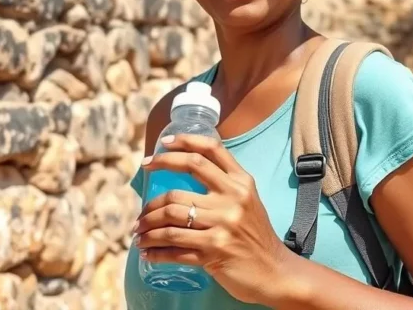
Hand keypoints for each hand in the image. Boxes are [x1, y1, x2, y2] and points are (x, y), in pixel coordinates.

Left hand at [133, 134, 292, 305]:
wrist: (273, 271)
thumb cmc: (255, 235)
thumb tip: (184, 170)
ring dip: (147, 225)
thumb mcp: (248, 201)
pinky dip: (155, 250)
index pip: (210, 150)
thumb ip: (224, 185)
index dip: (183, 142)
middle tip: (139, 197)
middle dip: (153, 187)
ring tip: (139, 231)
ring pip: (170, 216)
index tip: (161, 145)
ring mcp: (222, 225)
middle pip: (182, 181)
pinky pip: (173, 246)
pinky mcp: (212, 252)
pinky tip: (147, 252)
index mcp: (241, 182)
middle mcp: (232, 199)